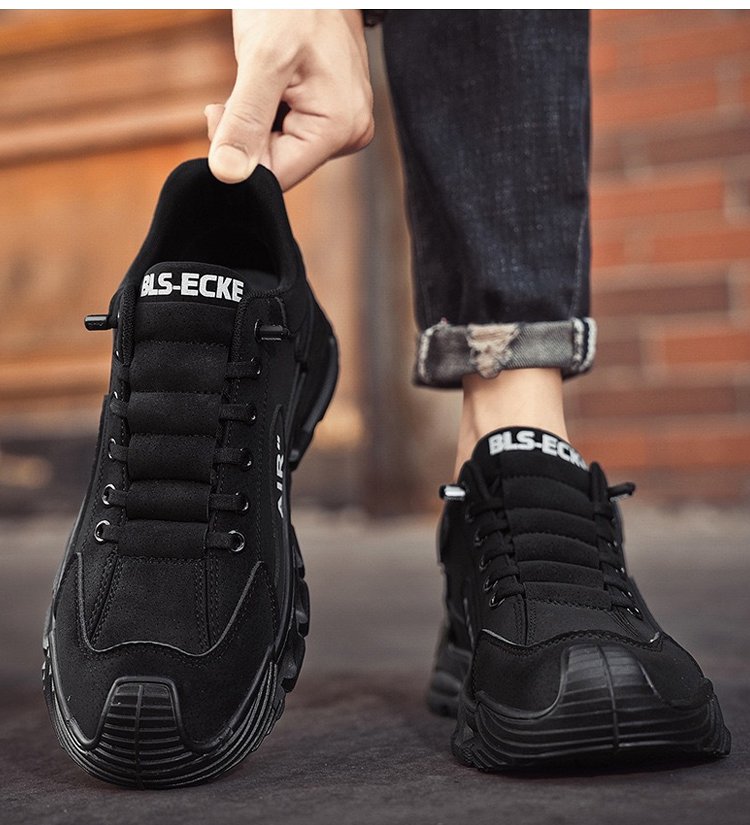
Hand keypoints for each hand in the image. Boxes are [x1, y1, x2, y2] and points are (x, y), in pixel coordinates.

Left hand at [206, 9, 373, 189]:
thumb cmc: (293, 4)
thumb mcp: (263, 60)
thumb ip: (245, 121)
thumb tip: (228, 175)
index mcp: (339, 128)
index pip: (277, 175)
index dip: (240, 154)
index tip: (222, 113)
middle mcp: (349, 133)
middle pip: (280, 164)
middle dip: (248, 135)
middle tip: (239, 91)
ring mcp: (344, 125)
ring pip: (281, 149)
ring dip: (256, 123)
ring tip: (259, 80)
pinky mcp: (333, 116)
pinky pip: (290, 133)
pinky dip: (267, 115)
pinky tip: (271, 85)